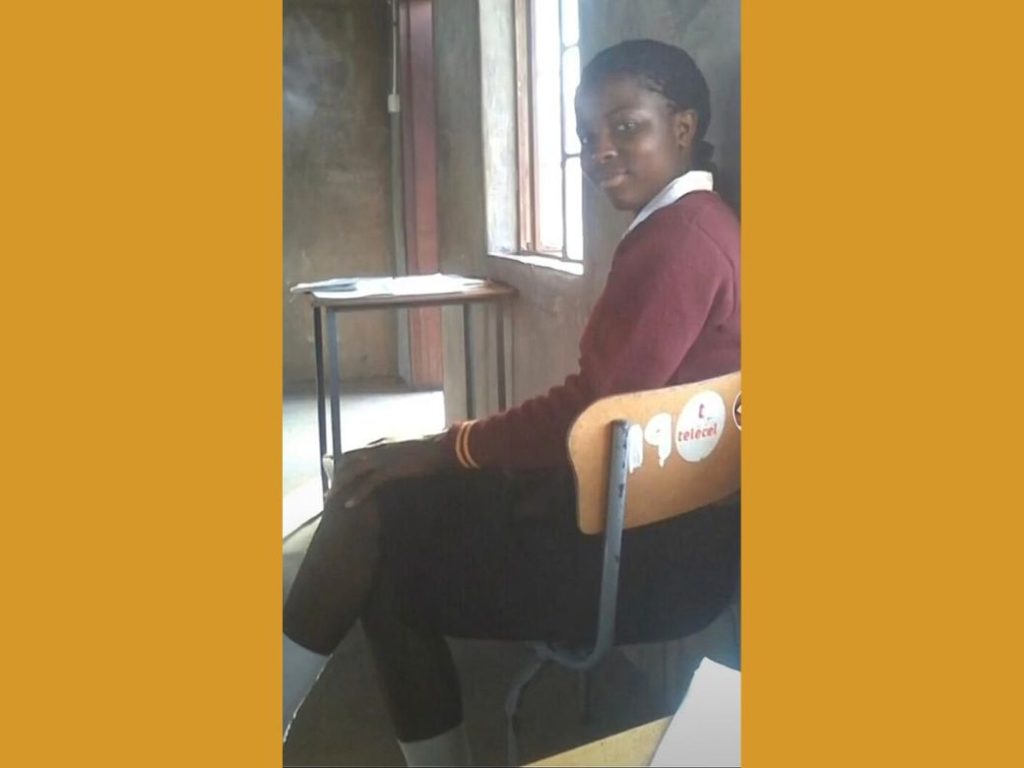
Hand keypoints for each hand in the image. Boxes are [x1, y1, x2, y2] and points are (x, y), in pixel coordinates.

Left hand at [329, 435, 454, 508]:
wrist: (444, 447)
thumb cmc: (430, 448)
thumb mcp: (407, 446)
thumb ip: (395, 452)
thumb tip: (391, 460)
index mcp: (381, 443)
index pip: (353, 452)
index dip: (341, 466)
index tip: (334, 477)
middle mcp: (377, 448)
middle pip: (347, 462)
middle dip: (335, 477)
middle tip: (328, 492)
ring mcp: (382, 458)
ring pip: (353, 472)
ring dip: (341, 487)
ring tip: (331, 500)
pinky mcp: (390, 469)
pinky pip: (368, 484)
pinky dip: (357, 494)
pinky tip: (349, 504)